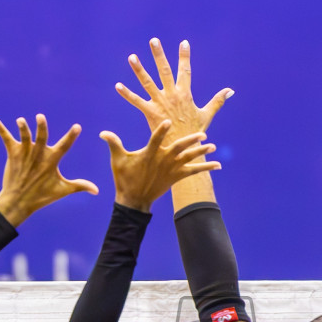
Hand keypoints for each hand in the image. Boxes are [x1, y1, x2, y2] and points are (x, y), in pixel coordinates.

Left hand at [0, 114, 98, 226]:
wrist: (18, 201)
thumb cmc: (42, 195)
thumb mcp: (62, 190)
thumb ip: (80, 186)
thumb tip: (97, 191)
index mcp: (51, 162)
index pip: (64, 147)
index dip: (71, 136)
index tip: (77, 126)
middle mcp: (38, 156)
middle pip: (40, 139)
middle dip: (41, 128)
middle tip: (40, 117)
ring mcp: (25, 155)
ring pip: (24, 138)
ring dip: (22, 129)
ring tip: (21, 120)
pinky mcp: (13, 155)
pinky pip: (6, 139)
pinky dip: (0, 130)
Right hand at [101, 121, 220, 211]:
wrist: (134, 199)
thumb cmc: (125, 178)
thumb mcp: (118, 160)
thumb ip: (113, 144)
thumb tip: (102, 132)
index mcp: (149, 154)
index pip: (155, 139)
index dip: (161, 131)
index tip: (168, 121)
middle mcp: (163, 160)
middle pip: (179, 148)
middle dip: (191, 140)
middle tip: (203, 133)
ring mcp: (171, 169)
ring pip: (188, 159)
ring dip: (201, 152)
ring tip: (212, 145)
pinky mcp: (176, 177)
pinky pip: (194, 172)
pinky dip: (206, 168)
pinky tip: (218, 165)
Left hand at [116, 38, 233, 145]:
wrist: (184, 149)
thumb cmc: (195, 132)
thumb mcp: (207, 114)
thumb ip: (218, 101)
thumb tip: (230, 91)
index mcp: (185, 94)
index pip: (185, 70)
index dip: (185, 56)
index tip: (184, 43)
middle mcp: (172, 95)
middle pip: (165, 71)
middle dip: (159, 55)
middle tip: (153, 40)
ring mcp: (160, 103)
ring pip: (148, 83)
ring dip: (139, 70)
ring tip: (131, 57)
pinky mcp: (150, 112)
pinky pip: (136, 101)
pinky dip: (127, 94)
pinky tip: (118, 85)